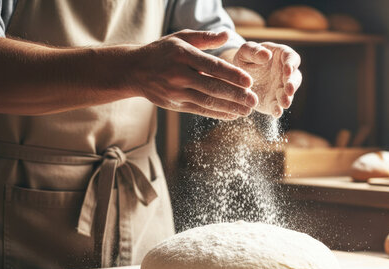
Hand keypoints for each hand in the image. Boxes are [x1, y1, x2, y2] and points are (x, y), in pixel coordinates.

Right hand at [131, 30, 258, 119]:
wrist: (134, 70)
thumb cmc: (162, 51)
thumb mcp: (181, 38)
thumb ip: (205, 38)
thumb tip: (227, 34)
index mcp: (182, 55)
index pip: (211, 66)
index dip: (231, 75)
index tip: (249, 81)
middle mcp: (178, 75)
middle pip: (212, 87)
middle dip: (235, 95)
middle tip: (254, 101)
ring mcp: (176, 92)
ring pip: (207, 102)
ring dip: (230, 108)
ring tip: (247, 111)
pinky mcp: (175, 105)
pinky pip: (200, 110)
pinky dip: (217, 113)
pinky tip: (232, 115)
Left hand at [230, 42, 301, 117]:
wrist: (237, 77)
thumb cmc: (244, 59)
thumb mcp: (244, 52)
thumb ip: (254, 51)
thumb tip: (267, 55)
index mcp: (281, 56)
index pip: (292, 58)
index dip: (291, 64)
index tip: (287, 70)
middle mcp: (285, 73)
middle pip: (295, 77)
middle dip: (292, 84)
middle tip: (288, 89)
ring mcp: (280, 88)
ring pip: (289, 93)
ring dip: (288, 98)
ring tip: (284, 103)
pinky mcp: (274, 101)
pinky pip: (278, 106)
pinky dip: (278, 110)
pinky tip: (276, 112)